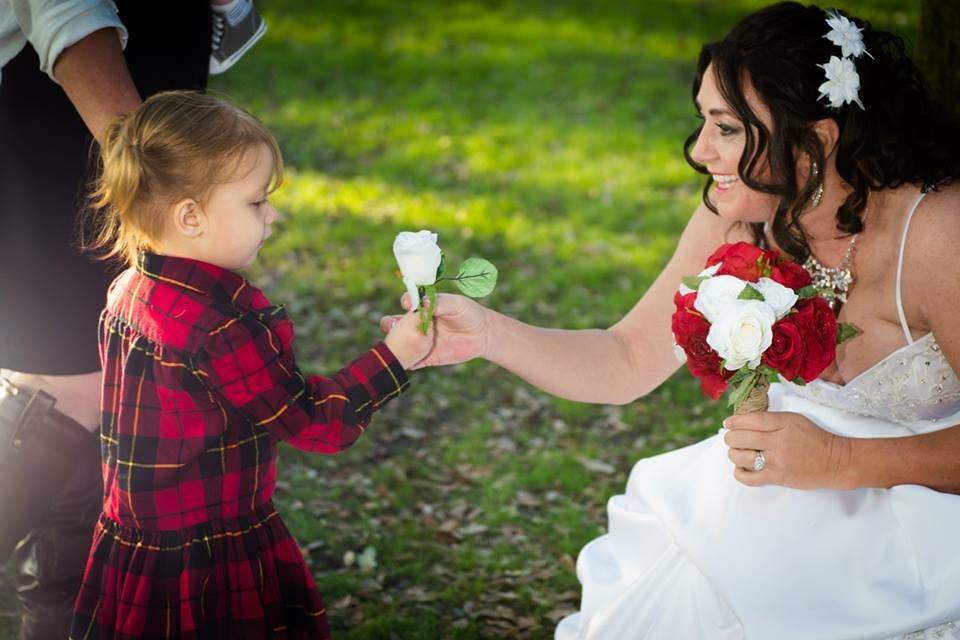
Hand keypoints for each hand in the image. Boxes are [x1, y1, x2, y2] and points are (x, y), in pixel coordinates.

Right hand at [379, 293, 489, 368]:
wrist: (482, 335)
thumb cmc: (470, 314)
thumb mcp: (457, 304)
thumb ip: (441, 303)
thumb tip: (424, 302)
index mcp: (424, 307)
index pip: (408, 302)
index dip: (405, 302)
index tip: (407, 304)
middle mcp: (418, 323)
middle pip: (395, 323)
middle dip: (391, 324)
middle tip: (396, 326)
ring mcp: (421, 340)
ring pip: (400, 343)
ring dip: (396, 343)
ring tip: (400, 344)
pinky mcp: (426, 357)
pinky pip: (411, 361)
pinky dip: (406, 361)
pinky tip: (406, 359)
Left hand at [722, 411, 851, 488]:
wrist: (835, 462)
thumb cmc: (813, 438)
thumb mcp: (794, 420)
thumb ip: (769, 419)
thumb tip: (741, 421)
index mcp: (783, 423)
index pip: (750, 420)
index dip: (734, 421)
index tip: (728, 423)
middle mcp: (778, 442)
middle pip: (740, 439)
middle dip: (731, 437)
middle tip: (732, 438)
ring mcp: (777, 462)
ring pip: (740, 458)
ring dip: (734, 454)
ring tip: (738, 452)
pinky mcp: (777, 478)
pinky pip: (748, 478)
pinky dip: (739, 473)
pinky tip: (742, 467)